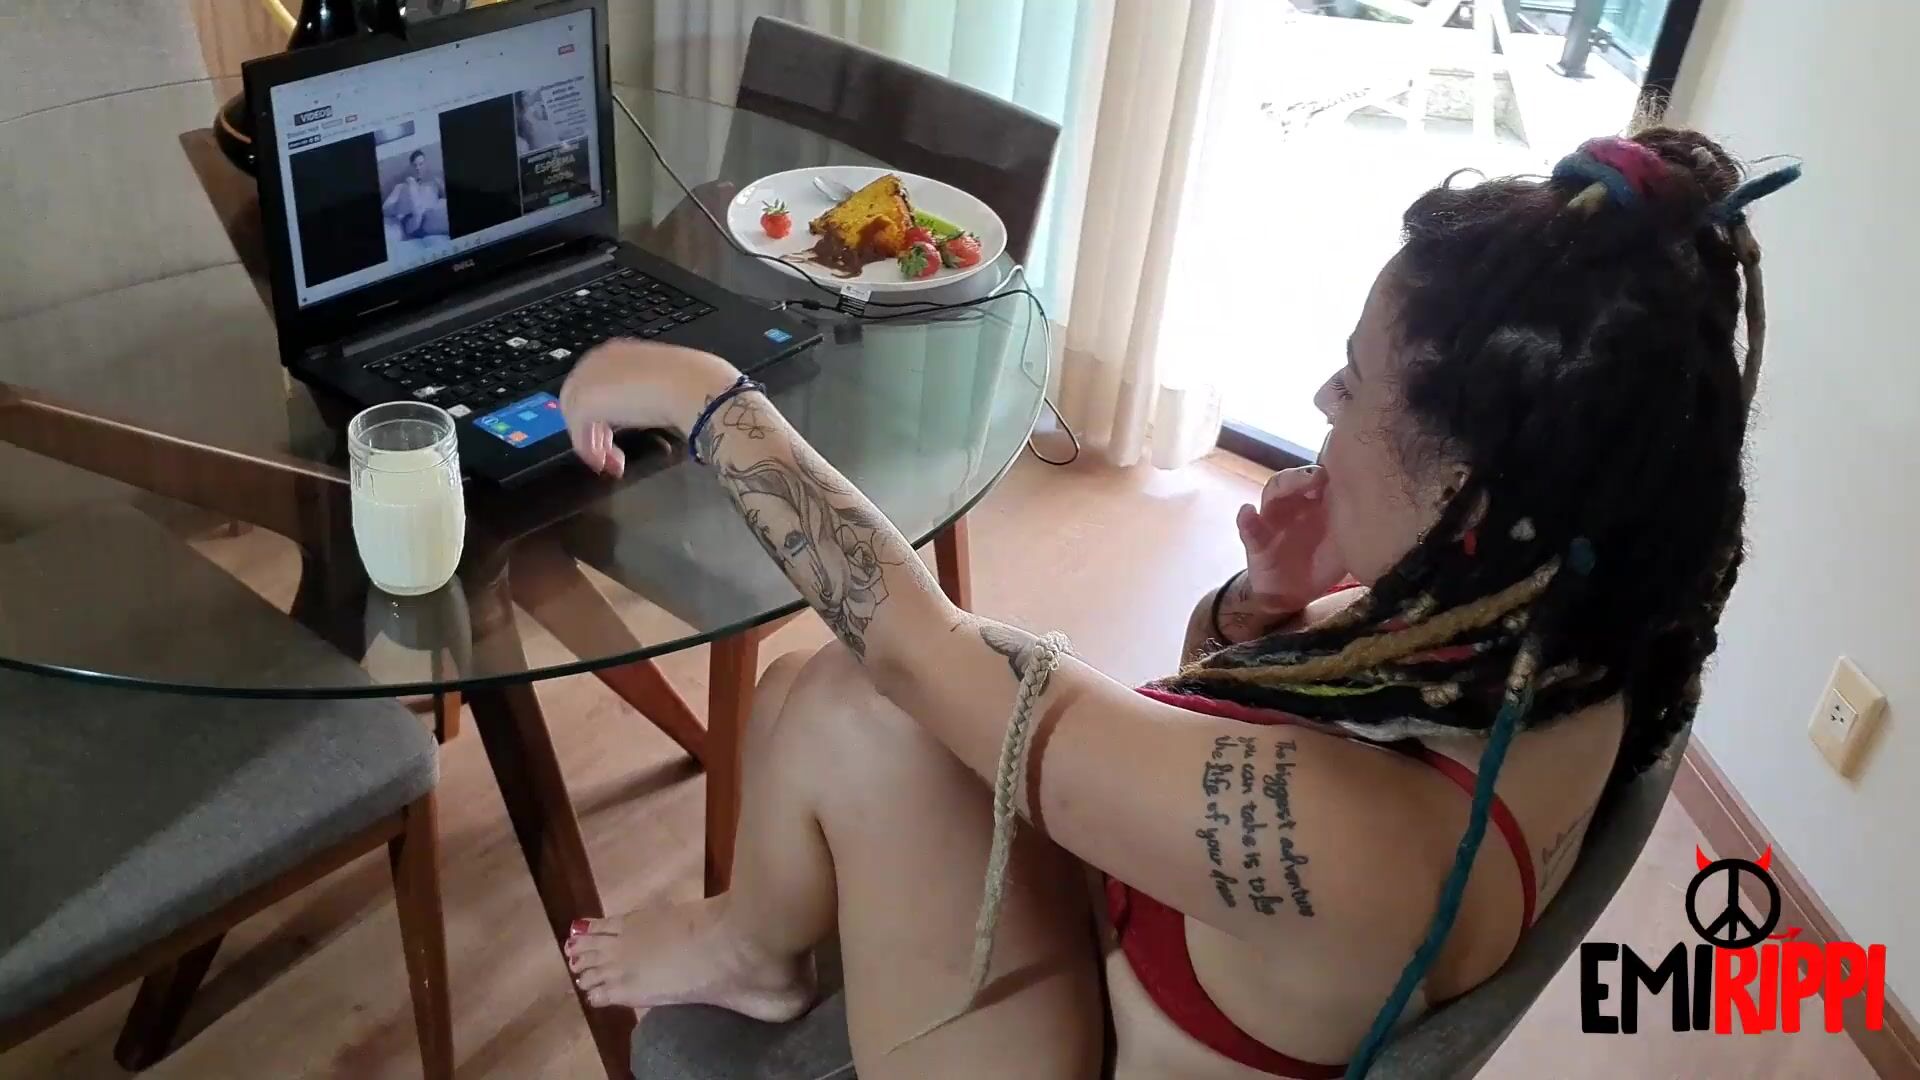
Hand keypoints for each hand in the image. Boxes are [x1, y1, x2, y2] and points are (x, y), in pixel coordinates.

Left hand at [558, 340, 737, 476]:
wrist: (692, 386)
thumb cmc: (691, 382)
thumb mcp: (664, 382)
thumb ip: (648, 390)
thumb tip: (653, 407)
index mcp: (616, 352)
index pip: (595, 383)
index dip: (602, 412)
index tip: (614, 432)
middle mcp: (597, 361)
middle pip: (579, 400)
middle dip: (593, 430)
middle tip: (610, 453)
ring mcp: (588, 381)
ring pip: (576, 418)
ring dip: (593, 444)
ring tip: (612, 463)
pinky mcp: (585, 403)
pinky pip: (578, 432)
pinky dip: (590, 451)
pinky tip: (607, 463)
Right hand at [1236, 466, 1347, 614]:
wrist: (1292, 594)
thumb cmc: (1323, 562)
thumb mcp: (1346, 545)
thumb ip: (1358, 527)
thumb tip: (1388, 517)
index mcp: (1318, 503)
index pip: (1322, 478)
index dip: (1332, 471)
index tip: (1345, 471)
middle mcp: (1295, 504)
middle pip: (1297, 480)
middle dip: (1306, 476)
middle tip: (1319, 477)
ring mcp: (1273, 519)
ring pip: (1273, 493)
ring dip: (1283, 486)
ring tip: (1289, 485)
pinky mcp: (1256, 541)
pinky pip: (1249, 528)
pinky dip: (1246, 519)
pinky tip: (1247, 511)